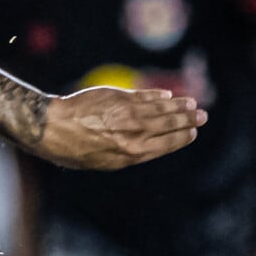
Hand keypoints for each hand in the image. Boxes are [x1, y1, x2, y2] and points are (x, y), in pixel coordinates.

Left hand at [36, 85, 204, 168]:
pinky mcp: (120, 97)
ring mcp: (129, 114)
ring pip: (162, 108)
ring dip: (179, 105)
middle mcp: (135, 133)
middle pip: (169, 124)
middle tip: (202, 115)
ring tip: (191, 103)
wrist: (54, 129)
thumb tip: (145, 146)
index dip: (182, 137)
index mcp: (133, 154)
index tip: (192, 133)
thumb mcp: (104, 161)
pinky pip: (145, 96)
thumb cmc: (74, 150)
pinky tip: (167, 95)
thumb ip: (128, 152)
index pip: (167, 144)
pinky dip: (158, 95)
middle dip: (188, 119)